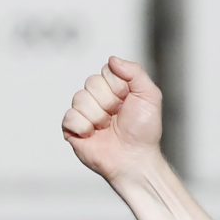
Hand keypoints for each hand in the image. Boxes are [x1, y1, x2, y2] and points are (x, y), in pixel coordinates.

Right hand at [61, 55, 164, 181]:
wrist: (135, 159)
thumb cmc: (144, 131)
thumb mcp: (150, 96)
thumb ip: (135, 72)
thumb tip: (112, 60)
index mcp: (114, 88)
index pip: (106, 72)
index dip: (118, 87)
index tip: (128, 102)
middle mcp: (97, 98)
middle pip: (91, 83)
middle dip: (109, 103)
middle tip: (118, 117)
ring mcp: (84, 113)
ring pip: (80, 99)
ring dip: (98, 117)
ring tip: (107, 129)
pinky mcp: (73, 129)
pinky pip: (69, 117)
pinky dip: (84, 127)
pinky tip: (94, 135)